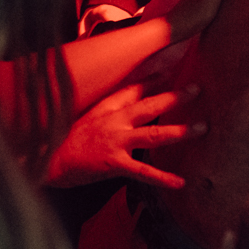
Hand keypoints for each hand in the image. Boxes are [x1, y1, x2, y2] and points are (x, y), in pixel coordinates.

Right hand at [43, 83, 204, 187]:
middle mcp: (115, 121)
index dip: (156, 76)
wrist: (48, 160)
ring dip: (180, 131)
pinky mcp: (114, 163)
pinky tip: (181, 182)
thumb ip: (110, 106)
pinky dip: (163, 178)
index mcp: (108, 108)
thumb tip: (131, 99)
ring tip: (201, 127)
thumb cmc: (66, 139)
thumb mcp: (88, 115)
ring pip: (154, 134)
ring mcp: (116, 141)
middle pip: (150, 104)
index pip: (135, 87)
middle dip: (176, 96)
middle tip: (198, 88)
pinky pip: (143, 172)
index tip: (174, 65)